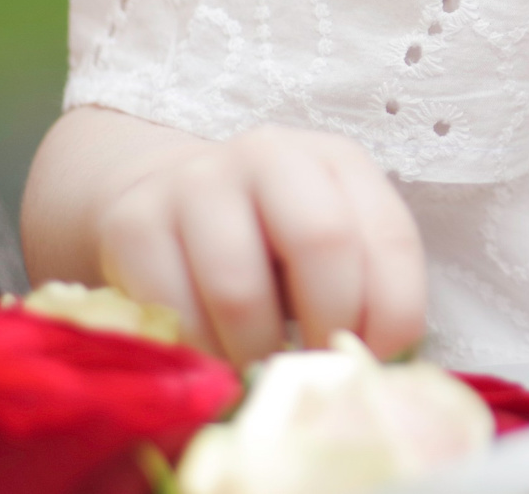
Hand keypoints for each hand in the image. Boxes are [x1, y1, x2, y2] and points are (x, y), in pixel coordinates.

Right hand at [24, 108, 425, 365]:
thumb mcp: (323, 247)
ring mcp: (197, 184)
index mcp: (338, 160)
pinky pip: (174, 314)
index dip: (394, 311)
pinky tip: (212, 361)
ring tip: (263, 373)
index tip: (379, 360)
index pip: (390, 235)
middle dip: (330, 326)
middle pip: (322, 243)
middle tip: (320, 371)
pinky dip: (200, 356)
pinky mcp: (134, 224)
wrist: (159, 194)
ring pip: (241, 292)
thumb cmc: (263, 237)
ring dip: (258, 354)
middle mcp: (271, 156)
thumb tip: (381, 364)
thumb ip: (360, 287)